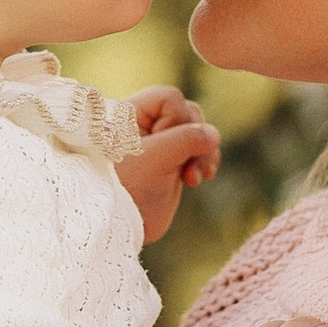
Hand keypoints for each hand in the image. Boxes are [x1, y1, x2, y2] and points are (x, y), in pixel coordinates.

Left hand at [116, 86, 222, 243]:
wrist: (114, 227)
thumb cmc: (124, 187)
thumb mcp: (156, 158)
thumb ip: (187, 139)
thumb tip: (213, 134)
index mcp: (131, 115)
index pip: (169, 99)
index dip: (175, 120)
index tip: (158, 149)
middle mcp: (146, 127)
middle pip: (188, 114)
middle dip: (195, 139)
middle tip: (186, 167)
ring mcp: (160, 147)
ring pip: (197, 134)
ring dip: (203, 153)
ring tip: (195, 178)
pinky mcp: (170, 165)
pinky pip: (197, 153)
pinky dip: (203, 162)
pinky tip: (198, 179)